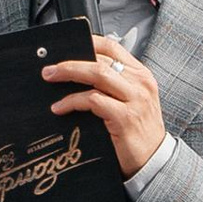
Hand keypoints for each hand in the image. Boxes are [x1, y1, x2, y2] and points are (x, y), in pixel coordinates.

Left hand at [43, 35, 166, 179]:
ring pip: (97, 75)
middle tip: (49, 68)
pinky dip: (72, 101)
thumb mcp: (132, 101)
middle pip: (100, 61)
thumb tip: (78, 72)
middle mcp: (140, 83)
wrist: (154, 160)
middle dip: (70, 62)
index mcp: (141, 75)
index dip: (88, 41)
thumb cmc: (138, 130)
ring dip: (69, 74)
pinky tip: (60, 107)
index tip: (67, 44)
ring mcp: (135, 100)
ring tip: (50, 79)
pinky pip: (93, 100)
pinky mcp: (125, 117)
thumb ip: (113, 84)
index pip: (113, 47)